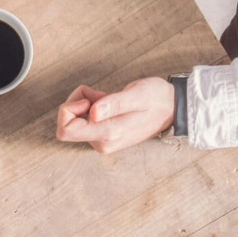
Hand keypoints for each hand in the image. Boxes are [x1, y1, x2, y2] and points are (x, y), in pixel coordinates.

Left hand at [55, 77, 175, 154]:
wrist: (171, 109)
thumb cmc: (155, 98)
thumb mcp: (137, 95)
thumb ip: (114, 104)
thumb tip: (92, 112)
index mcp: (108, 133)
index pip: (66, 130)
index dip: (68, 109)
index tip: (86, 98)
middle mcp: (102, 142)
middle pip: (68, 125)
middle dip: (77, 103)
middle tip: (99, 93)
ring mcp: (103, 142)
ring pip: (76, 122)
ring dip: (86, 105)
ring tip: (109, 98)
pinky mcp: (104, 138)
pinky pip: (85, 123)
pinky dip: (91, 109)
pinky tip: (109, 104)